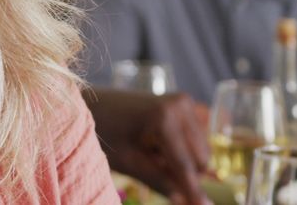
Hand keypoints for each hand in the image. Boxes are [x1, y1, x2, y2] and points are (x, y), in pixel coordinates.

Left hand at [84, 88, 211, 204]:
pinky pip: (196, 140)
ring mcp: (185, 102)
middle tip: (153, 169)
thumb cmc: (104, 133)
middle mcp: (181, 105)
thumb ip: (160, 182)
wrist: (94, 103)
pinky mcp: (185, 104)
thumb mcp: (129, 162)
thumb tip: (185, 202)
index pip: (185, 165)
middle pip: (201, 159)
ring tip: (151, 155)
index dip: (193, 191)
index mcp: (165, 117)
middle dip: (185, 174)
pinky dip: (182, 151)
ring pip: (201, 151)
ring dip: (183, 163)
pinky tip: (157, 146)